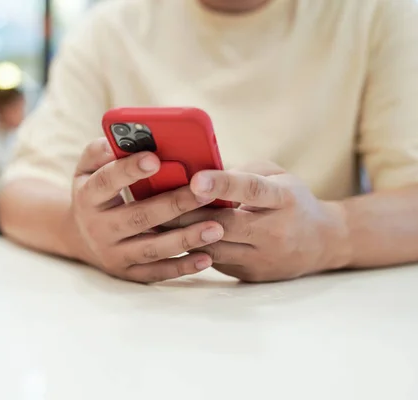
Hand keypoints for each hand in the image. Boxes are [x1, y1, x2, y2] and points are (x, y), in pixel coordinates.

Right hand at [69, 138, 224, 282]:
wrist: (79, 237)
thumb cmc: (94, 192)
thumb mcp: (87, 169)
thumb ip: (100, 151)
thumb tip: (121, 140)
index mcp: (88, 197)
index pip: (106, 181)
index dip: (129, 170)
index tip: (155, 158)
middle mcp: (98, 228)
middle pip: (138, 217)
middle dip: (174, 205)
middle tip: (206, 192)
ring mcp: (113, 254)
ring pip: (152, 249)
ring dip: (186, 239)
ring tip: (217, 228)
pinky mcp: (128, 273)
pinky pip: (157, 273)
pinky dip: (182, 268)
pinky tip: (208, 257)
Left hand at [168, 162, 350, 282]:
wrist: (323, 243)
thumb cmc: (291, 200)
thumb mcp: (276, 176)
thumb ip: (241, 173)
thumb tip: (197, 171)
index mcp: (284, 199)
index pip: (252, 190)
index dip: (223, 184)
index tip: (196, 179)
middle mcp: (275, 232)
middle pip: (223, 224)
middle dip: (186, 214)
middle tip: (153, 202)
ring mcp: (262, 258)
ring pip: (212, 248)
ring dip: (181, 235)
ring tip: (152, 221)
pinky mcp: (249, 275)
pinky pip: (213, 261)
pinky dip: (191, 249)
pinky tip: (168, 239)